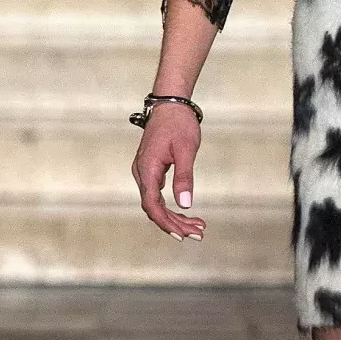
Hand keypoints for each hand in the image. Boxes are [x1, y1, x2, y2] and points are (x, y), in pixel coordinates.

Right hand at [131, 102, 206, 240]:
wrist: (170, 104)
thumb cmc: (179, 124)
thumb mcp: (186, 151)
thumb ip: (185, 177)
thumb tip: (185, 204)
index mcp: (147, 169)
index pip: (152, 205)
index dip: (166, 223)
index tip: (183, 235)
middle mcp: (142, 173)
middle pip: (154, 208)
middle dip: (175, 224)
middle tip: (198, 234)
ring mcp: (145, 172)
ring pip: (157, 203)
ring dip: (175, 217)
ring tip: (198, 227)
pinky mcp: (151, 170)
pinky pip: (158, 195)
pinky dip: (172, 206)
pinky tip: (188, 213)